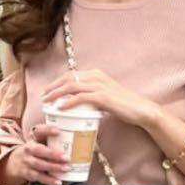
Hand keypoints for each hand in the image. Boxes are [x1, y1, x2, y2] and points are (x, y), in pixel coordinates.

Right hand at [0, 122, 69, 184]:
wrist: (17, 162)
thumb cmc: (35, 149)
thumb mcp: (39, 140)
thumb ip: (51, 138)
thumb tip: (75, 140)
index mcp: (33, 137)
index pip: (38, 131)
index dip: (47, 130)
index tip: (58, 131)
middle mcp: (28, 148)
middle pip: (39, 150)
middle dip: (53, 154)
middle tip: (66, 158)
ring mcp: (27, 161)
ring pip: (39, 164)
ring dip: (53, 167)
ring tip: (66, 168)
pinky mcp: (28, 173)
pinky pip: (39, 177)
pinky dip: (49, 180)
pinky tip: (58, 182)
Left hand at [41, 69, 158, 129]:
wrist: (140, 110)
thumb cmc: (124, 106)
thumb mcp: (106, 98)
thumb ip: (94, 97)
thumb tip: (82, 106)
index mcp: (96, 74)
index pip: (71, 75)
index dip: (57, 82)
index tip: (48, 91)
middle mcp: (96, 77)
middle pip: (68, 78)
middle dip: (53, 87)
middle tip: (43, 97)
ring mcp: (99, 86)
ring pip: (71, 86)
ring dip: (56, 94)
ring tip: (47, 102)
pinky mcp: (102, 97)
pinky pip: (80, 98)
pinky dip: (68, 102)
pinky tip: (60, 108)